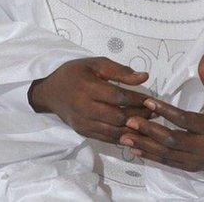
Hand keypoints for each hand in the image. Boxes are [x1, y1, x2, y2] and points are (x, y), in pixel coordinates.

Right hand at [29, 56, 152, 142]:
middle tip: (153, 113)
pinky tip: (133, 133)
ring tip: (147, 124)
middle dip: (139, 116)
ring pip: (114, 131)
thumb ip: (119, 71)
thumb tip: (144, 77)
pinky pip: (106, 138)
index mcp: (88, 87)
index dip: (138, 100)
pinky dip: (122, 137)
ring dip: (134, 130)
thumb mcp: (95, 64)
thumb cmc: (74, 74)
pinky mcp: (83, 132)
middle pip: (118, 117)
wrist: (49, 92)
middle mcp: (84, 107)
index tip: (152, 100)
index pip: (118, 97)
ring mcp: (83, 122)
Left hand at [119, 52, 203, 171]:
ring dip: (145, 146)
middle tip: (128, 120)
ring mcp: (196, 161)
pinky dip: (151, 157)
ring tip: (123, 136)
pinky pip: (168, 163)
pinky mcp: (190, 168)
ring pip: (167, 154)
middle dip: (149, 131)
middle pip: (173, 140)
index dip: (166, 111)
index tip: (146, 101)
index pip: (185, 120)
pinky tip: (133, 149)